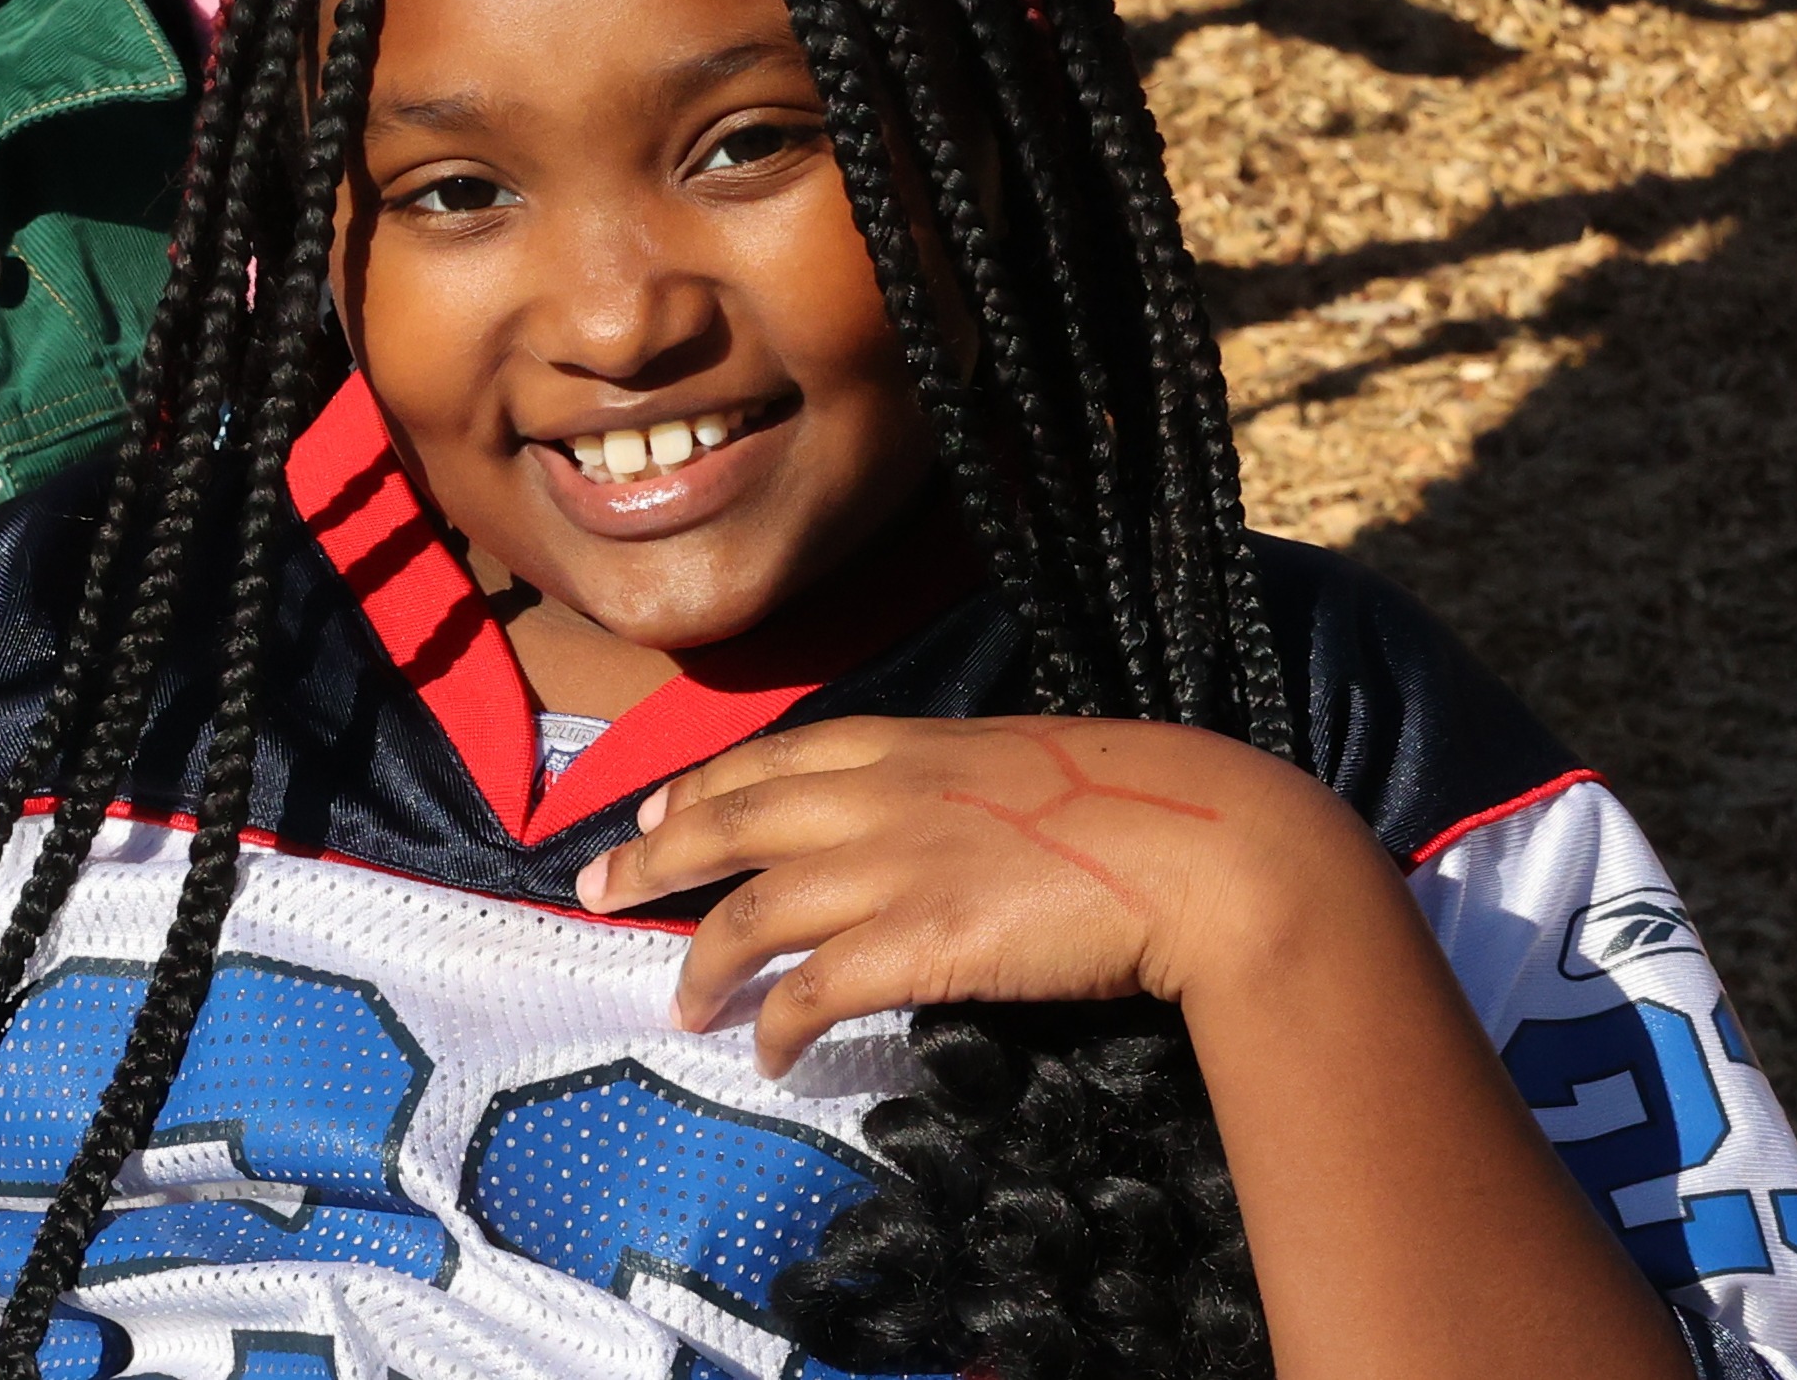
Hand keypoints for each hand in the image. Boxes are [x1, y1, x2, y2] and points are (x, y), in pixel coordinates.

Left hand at [573, 714, 1390, 1072]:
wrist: (1203, 844)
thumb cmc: (1145, 803)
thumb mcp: (1031, 761)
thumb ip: (965, 782)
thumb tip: (947, 813)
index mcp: (910, 744)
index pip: (774, 757)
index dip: (702, 784)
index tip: (657, 805)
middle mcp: (879, 796)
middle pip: (727, 821)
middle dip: (650, 854)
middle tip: (593, 884)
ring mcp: (890, 867)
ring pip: (748, 911)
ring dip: (701, 961)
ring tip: (680, 1003)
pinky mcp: (915, 942)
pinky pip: (812, 991)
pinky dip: (779, 1023)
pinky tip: (768, 1051)